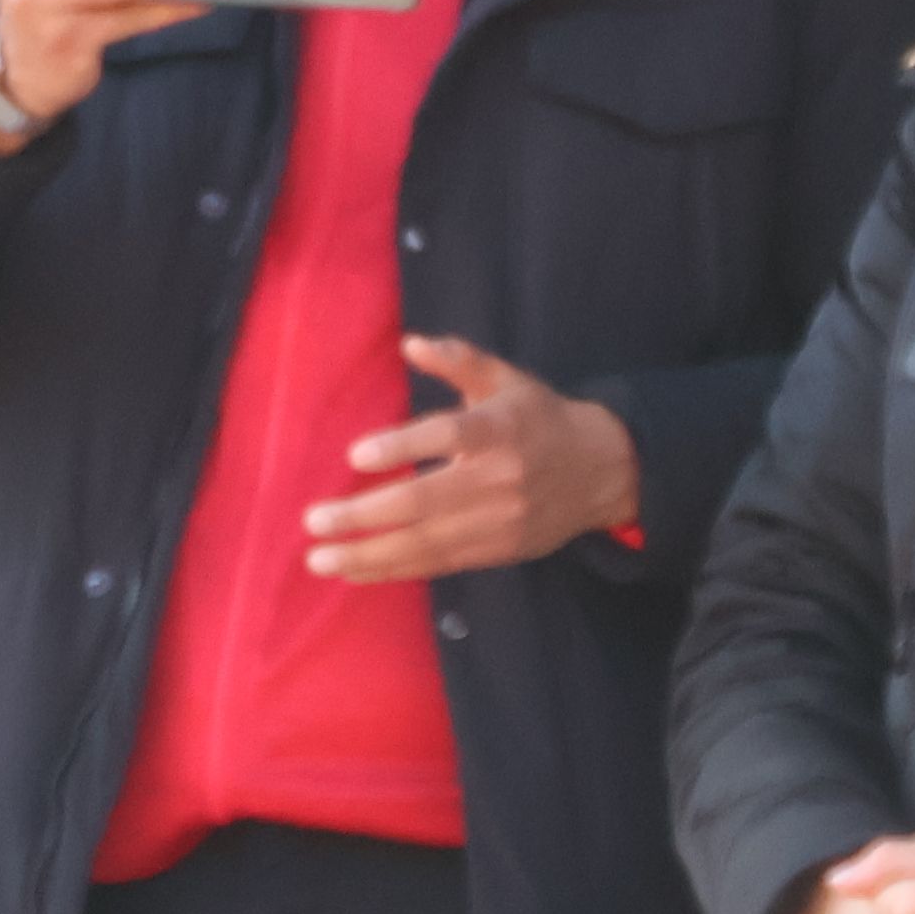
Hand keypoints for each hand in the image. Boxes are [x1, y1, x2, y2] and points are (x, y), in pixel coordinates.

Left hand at [305, 335, 643, 580]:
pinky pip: (439, 564)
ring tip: (320, 558)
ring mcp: (500, 522)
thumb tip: (410, 343)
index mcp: (500, 429)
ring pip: (428, 543)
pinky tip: (355, 570)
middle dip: (366, 514)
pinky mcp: (497, 550)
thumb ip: (459, 359)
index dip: (402, 446)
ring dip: (370, 554)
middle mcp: (500, 479)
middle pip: (427, 501)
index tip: (355, 455)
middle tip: (314, 519)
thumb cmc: (537, 417)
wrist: (600, 472)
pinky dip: (395, 570)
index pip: (448, 437)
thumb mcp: (505, 378)